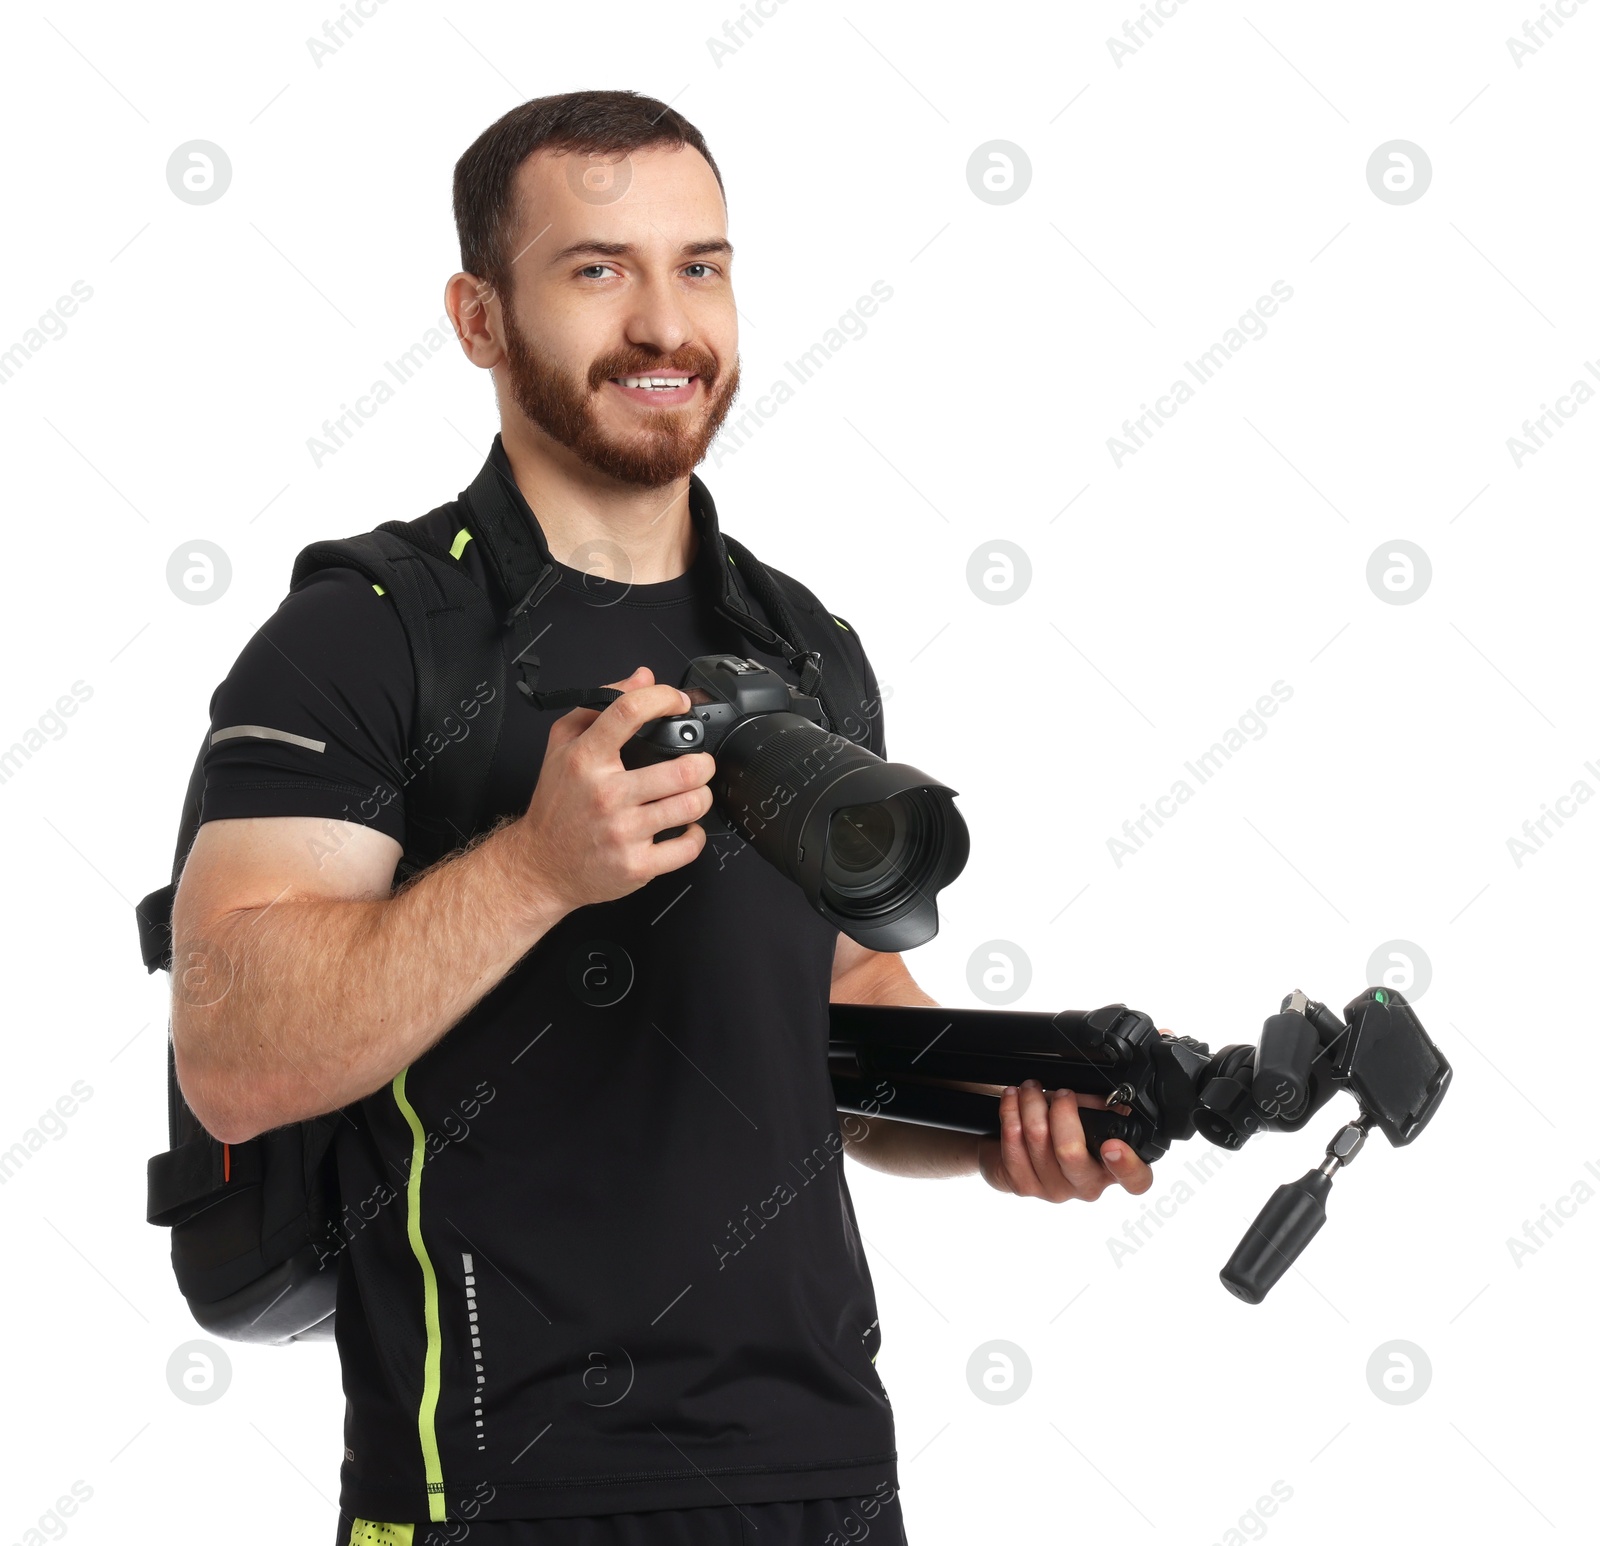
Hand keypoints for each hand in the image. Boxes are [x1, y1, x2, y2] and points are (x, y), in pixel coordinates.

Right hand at [514, 665, 715, 912]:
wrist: (540, 865)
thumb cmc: (556, 805)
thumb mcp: (562, 746)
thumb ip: (599, 705)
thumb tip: (641, 678)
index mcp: (586, 760)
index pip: (629, 712)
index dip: (664, 698)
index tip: (679, 702)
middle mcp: (605, 795)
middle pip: (681, 769)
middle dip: (702, 763)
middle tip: (699, 763)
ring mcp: (622, 832)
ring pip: (691, 805)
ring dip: (701, 796)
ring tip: (692, 793)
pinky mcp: (635, 865)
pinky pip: (687, 847)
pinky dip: (695, 835)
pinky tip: (684, 828)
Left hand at [976, 1080, 1154, 1201]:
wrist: (1022, 1147)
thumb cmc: (1068, 1125)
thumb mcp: (1098, 1105)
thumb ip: (1121, 1086)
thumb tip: (1162, 1038)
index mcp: (1116, 1166)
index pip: (1136, 1179)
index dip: (1126, 1165)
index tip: (1112, 1145)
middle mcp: (1088, 1183)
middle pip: (1071, 1154)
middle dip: (1061, 1110)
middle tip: (1060, 1092)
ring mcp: (1056, 1188)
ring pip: (1038, 1142)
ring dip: (1031, 1104)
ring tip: (1030, 1088)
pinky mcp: (1025, 1185)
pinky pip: (1013, 1147)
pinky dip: (1010, 1114)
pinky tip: (1012, 1099)